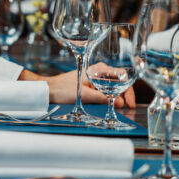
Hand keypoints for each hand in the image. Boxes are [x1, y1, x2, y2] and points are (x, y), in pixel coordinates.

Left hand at [18, 68, 135, 107]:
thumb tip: (120, 103)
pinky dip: (109, 97)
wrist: (48, 89)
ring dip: (117, 97)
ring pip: (112, 86)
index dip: (128, 91)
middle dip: (124, 95)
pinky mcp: (89, 83)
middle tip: (127, 108)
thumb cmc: (62, 89)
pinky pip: (104, 89)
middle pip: (118, 81)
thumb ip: (103, 98)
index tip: (129, 103)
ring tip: (120, 109)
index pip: (122, 75)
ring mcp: (94, 76)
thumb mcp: (85, 95)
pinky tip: (110, 105)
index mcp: (98, 69)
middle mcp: (97, 70)